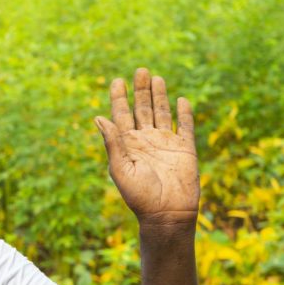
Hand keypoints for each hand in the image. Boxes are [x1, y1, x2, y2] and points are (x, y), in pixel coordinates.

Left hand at [95, 68, 199, 225]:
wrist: (167, 214)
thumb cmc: (140, 196)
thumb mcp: (121, 169)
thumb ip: (112, 142)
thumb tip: (98, 118)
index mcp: (127, 145)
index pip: (121, 115)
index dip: (119, 98)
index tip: (117, 80)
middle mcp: (146, 141)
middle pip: (142, 109)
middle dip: (141, 90)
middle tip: (140, 70)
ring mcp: (166, 143)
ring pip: (162, 113)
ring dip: (160, 96)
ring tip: (156, 78)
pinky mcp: (185, 149)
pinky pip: (186, 127)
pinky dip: (184, 113)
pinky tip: (181, 100)